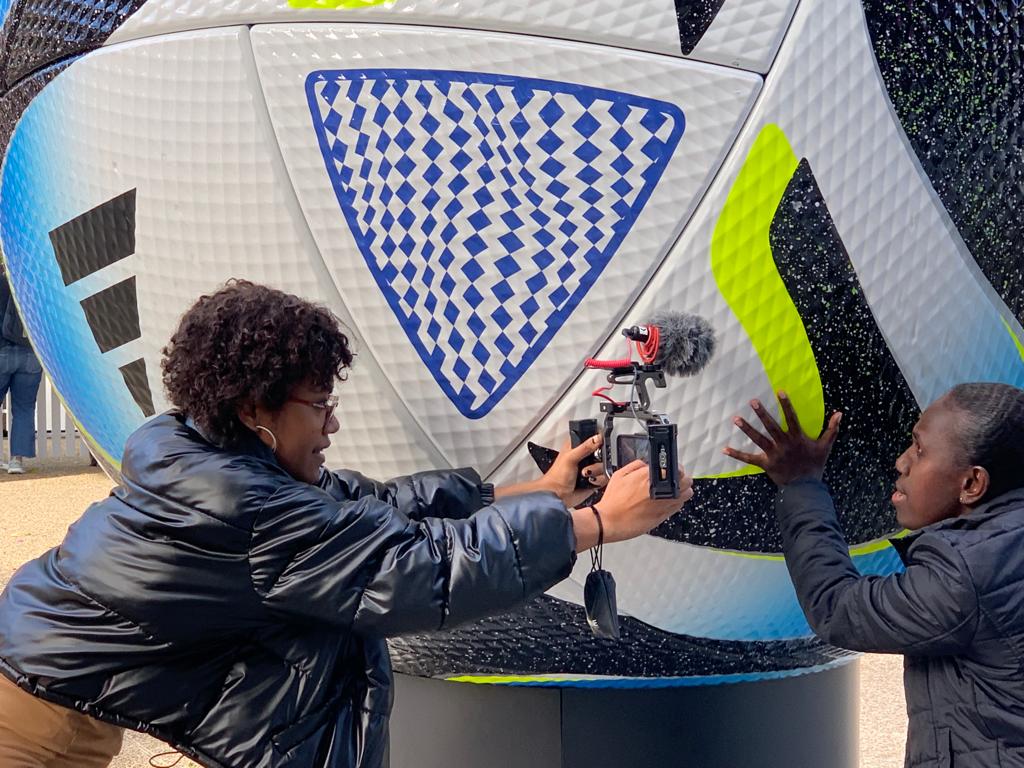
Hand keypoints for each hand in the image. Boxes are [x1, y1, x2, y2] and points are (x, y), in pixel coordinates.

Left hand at [538, 435, 607, 507]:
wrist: (558, 496)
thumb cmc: (557, 477)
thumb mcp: (570, 458)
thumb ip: (585, 447)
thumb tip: (598, 437)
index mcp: (577, 446)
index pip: (593, 438)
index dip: (598, 440)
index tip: (598, 446)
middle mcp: (585, 456)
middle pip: (603, 452)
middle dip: (599, 459)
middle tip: (591, 462)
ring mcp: (591, 468)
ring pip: (605, 465)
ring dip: (596, 471)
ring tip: (585, 474)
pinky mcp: (596, 479)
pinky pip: (605, 477)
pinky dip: (599, 480)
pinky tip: (590, 480)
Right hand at [573, 460, 691, 549]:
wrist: (609, 521)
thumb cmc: (613, 501)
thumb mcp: (620, 474)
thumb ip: (636, 466)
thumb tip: (646, 464)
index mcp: (649, 475)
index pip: (676, 467)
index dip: (675, 467)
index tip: (672, 468)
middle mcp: (660, 489)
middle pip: (686, 480)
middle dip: (681, 478)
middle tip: (674, 479)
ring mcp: (664, 502)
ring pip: (687, 493)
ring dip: (683, 490)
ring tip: (673, 490)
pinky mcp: (664, 515)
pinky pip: (679, 506)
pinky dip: (677, 502)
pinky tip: (667, 501)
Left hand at [722, 391, 841, 485]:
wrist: (806, 487)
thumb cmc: (815, 465)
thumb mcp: (825, 446)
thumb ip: (832, 429)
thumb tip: (840, 413)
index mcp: (797, 438)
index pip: (791, 417)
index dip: (786, 404)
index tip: (779, 391)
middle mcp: (784, 444)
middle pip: (771, 426)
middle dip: (761, 413)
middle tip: (752, 401)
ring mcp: (774, 454)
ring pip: (758, 439)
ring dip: (746, 429)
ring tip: (735, 419)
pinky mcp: (765, 464)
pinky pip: (749, 459)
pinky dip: (737, 454)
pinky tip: (724, 449)